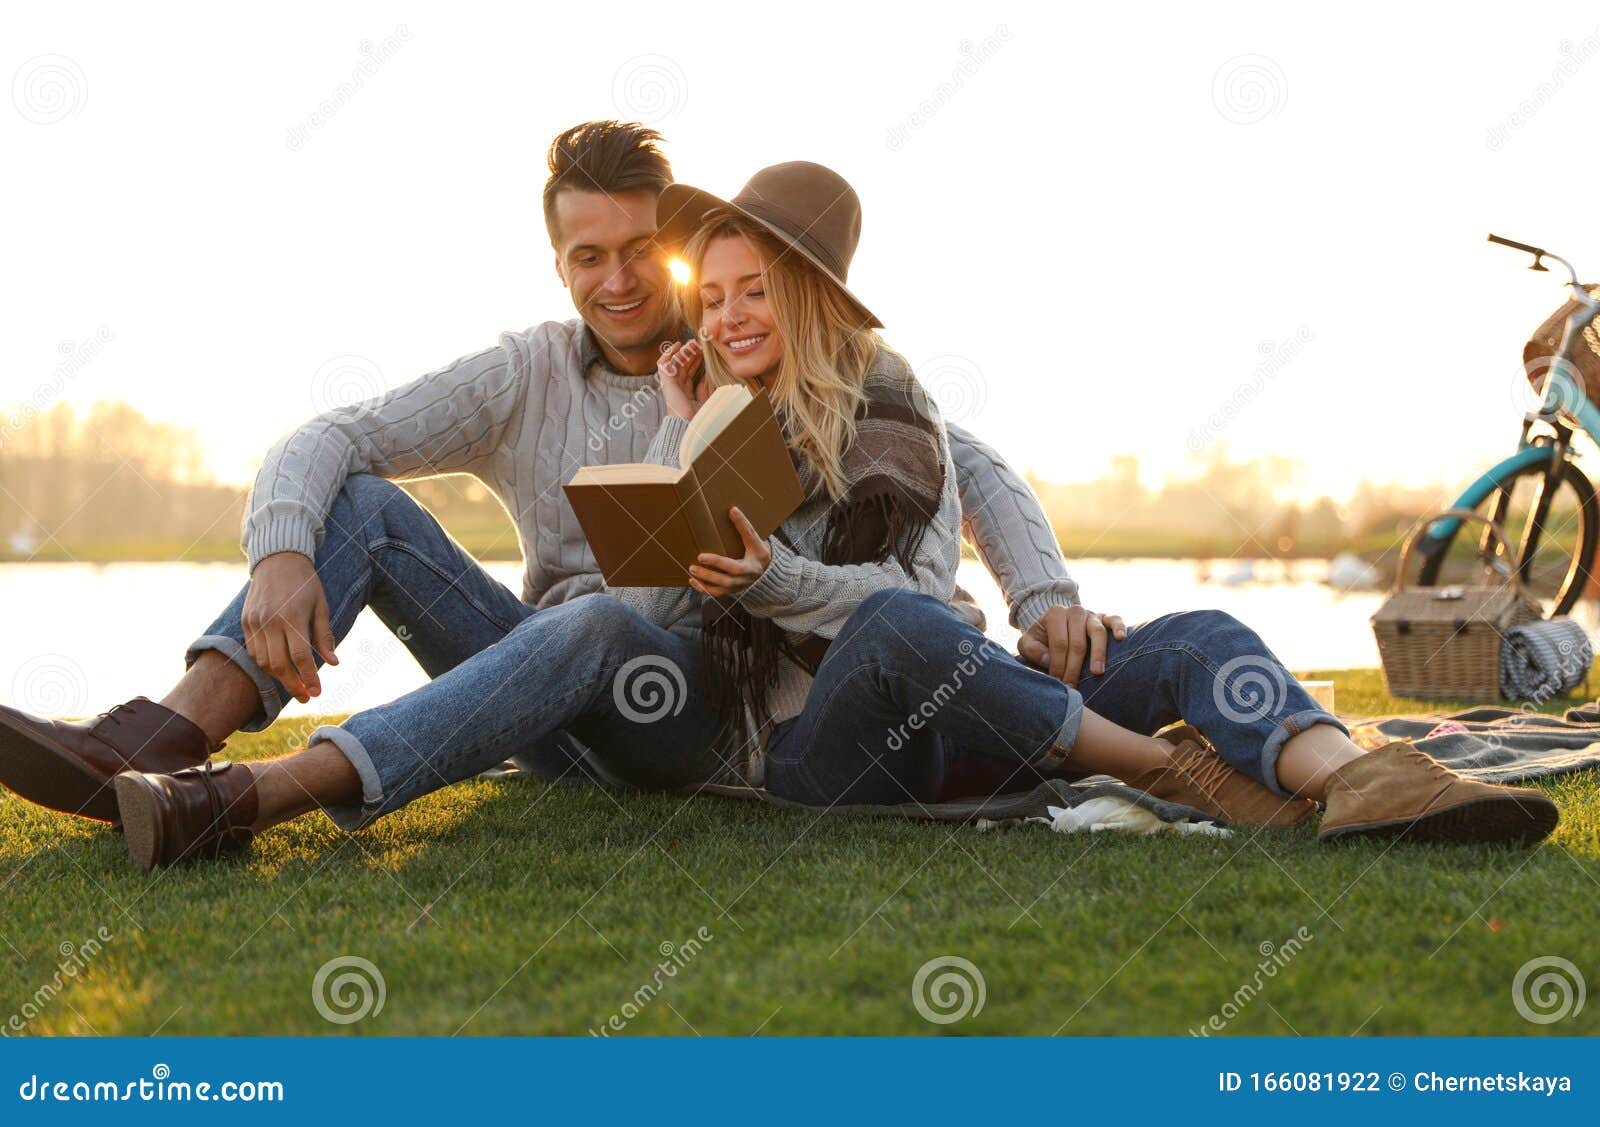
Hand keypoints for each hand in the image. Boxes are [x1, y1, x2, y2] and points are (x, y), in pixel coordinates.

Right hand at [241, 551, 338, 702]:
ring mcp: (255, 622)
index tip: (317, 693)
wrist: (278, 559)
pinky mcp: (246, 621)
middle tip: (306, 696)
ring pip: (263, 661)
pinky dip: (265, 664)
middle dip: (293, 685)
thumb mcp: (321, 606)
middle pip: (279, 665)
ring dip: (278, 678)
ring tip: (294, 684)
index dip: (309, 679)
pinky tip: (278, 668)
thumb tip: (333, 663)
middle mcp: (271, 621)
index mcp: (293, 617)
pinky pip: (253, 651)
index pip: (300, 658)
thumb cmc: (306, 583)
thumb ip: (325, 636)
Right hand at [658, 340, 707, 419]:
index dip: (696, 360)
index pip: (689, 371)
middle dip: (690, 353)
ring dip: (683, 351)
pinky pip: (663, 363)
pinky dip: (668, 353)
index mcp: (685, 390)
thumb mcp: (703, 401)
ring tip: (692, 343)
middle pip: (682, 364)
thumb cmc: (694, 415)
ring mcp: (670, 382)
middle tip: (698, 344)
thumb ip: (703, 391)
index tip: (703, 352)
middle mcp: (676, 384)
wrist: (684, 421)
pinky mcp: (666, 380)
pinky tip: (677, 345)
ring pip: (675, 361)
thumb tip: (705, 379)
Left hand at [688, 507, 770, 597]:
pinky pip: (717, 593)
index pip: (750, 539)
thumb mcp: (757, 541)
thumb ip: (746, 528)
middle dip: (716, 564)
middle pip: (733, 572)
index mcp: (758, 556)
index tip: (731, 512)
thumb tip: (732, 510)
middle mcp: (750, 573)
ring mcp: (741, 584)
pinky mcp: (732, 591)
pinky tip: (693, 580)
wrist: (766, 575)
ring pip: (723, 585)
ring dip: (706, 578)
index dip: (742, 526)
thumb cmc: (758, 554)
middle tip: (699, 557)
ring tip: (692, 569)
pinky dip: (704, 588)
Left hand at [1018, 605, 1126, 685]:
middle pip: (1078, 641)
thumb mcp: (1028, 643)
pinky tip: (1121, 638)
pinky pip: (1115, 620)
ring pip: (1097, 632)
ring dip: (1098, 653)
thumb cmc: (1042, 640)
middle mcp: (1075, 611)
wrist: (1056, 627)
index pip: (1059, 643)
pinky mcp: (1106, 618)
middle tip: (1073, 685)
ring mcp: (1092, 614)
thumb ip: (1031, 649)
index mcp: (1055, 614)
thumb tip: (1049, 659)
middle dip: (1074, 666)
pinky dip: (1119, 627)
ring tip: (1097, 672)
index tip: (1059, 682)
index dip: (1058, 664)